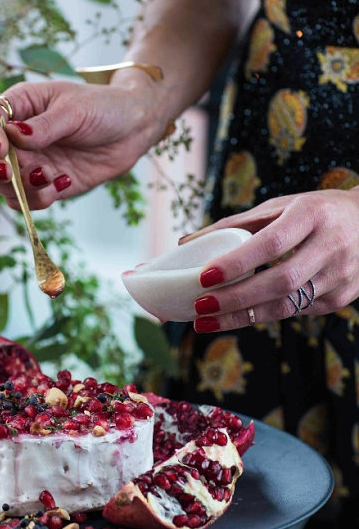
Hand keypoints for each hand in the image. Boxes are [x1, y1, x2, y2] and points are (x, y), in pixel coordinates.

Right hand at [0, 78, 169, 209]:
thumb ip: (45, 125)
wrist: (133, 130)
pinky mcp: (41, 185)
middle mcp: (13, 137)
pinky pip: (24, 201)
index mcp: (17, 106)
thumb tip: (14, 135)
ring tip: (53, 176)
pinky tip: (64, 182)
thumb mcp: (75, 109)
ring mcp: (25, 163)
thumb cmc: (103, 107)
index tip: (3, 149)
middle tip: (6, 176)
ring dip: (20, 188)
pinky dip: (39, 199)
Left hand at [181, 189, 358, 331]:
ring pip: (287, 305)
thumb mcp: (281, 207)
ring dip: (242, 317)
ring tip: (206, 322)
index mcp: (313, 215)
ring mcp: (340, 275)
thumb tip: (187, 242)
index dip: (238, 262)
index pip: (272, 243)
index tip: (205, 276)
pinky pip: (296, 311)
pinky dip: (262, 314)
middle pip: (280, 281)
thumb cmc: (316, 212)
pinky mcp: (341, 298)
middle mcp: (331, 245)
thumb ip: (235, 225)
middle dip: (235, 299)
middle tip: (200, 307)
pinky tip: (237, 316)